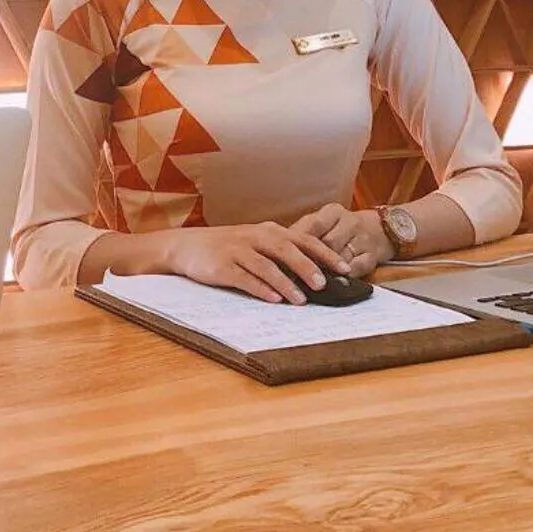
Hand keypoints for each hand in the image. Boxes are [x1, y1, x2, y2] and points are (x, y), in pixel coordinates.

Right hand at [161, 223, 349, 303]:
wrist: (187, 246)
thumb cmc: (227, 246)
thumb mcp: (256, 242)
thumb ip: (281, 253)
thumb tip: (314, 273)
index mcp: (269, 231)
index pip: (304, 240)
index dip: (326, 254)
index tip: (345, 269)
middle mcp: (255, 237)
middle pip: (287, 250)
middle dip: (307, 267)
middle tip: (324, 284)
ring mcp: (238, 250)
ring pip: (267, 266)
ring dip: (285, 283)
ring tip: (301, 299)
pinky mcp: (222, 266)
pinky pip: (244, 278)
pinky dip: (260, 289)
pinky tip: (272, 300)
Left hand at [289, 203, 393, 277]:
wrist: (383, 228)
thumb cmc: (344, 228)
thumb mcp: (326, 222)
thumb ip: (305, 232)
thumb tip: (279, 248)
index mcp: (333, 212)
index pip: (313, 225)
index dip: (296, 242)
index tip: (281, 256)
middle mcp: (350, 222)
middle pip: (326, 243)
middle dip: (309, 260)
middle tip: (290, 274)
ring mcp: (363, 239)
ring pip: (340, 256)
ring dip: (323, 271)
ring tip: (305, 282)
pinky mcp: (373, 256)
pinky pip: (356, 268)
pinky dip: (341, 277)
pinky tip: (331, 284)